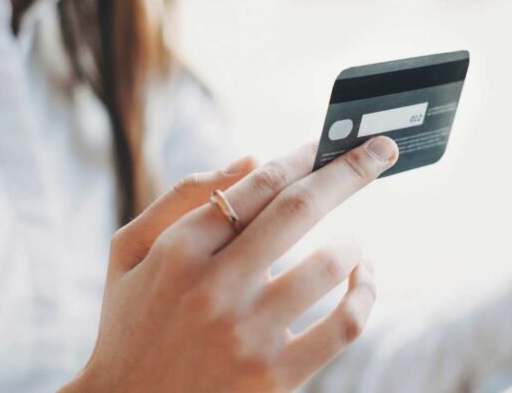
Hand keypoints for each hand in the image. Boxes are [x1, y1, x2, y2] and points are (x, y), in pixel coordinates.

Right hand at [64, 137, 398, 392]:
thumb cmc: (131, 324)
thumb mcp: (130, 252)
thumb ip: (181, 198)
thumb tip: (252, 161)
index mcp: (179, 250)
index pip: (258, 183)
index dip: (301, 156)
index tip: (329, 143)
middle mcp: (214, 287)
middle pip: (300, 207)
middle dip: (350, 169)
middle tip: (381, 149)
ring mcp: (247, 333)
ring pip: (327, 263)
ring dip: (351, 245)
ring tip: (351, 246)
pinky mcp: (275, 375)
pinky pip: (344, 324)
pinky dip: (364, 294)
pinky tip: (360, 281)